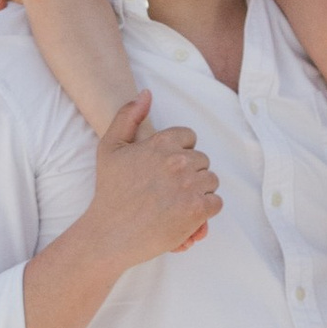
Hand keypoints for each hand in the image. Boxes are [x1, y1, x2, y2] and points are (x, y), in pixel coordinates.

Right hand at [88, 92, 218, 265]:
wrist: (110, 234)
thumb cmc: (110, 192)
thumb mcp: (110, 147)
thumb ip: (127, 116)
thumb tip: (146, 93)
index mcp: (160, 143)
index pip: (190, 137)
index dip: (179, 153)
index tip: (165, 170)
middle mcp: (177, 161)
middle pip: (203, 160)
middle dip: (189, 174)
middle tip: (169, 190)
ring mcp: (189, 186)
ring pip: (211, 181)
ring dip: (198, 192)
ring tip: (176, 203)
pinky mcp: (197, 210)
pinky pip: (216, 203)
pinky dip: (205, 211)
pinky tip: (185, 215)